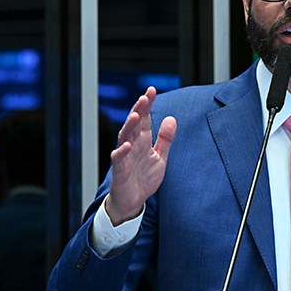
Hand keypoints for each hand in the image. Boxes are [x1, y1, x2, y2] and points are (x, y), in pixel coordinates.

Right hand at [104, 87, 176, 224]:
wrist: (133, 201)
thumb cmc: (144, 178)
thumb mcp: (160, 157)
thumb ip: (165, 139)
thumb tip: (172, 118)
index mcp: (143, 141)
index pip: (145, 119)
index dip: (147, 105)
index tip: (152, 89)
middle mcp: (132, 145)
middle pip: (134, 124)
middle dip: (138, 110)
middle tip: (144, 96)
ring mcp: (125, 157)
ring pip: (124, 137)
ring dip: (129, 126)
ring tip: (134, 115)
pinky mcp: (119, 170)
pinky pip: (118, 159)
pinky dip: (121, 152)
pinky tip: (126, 145)